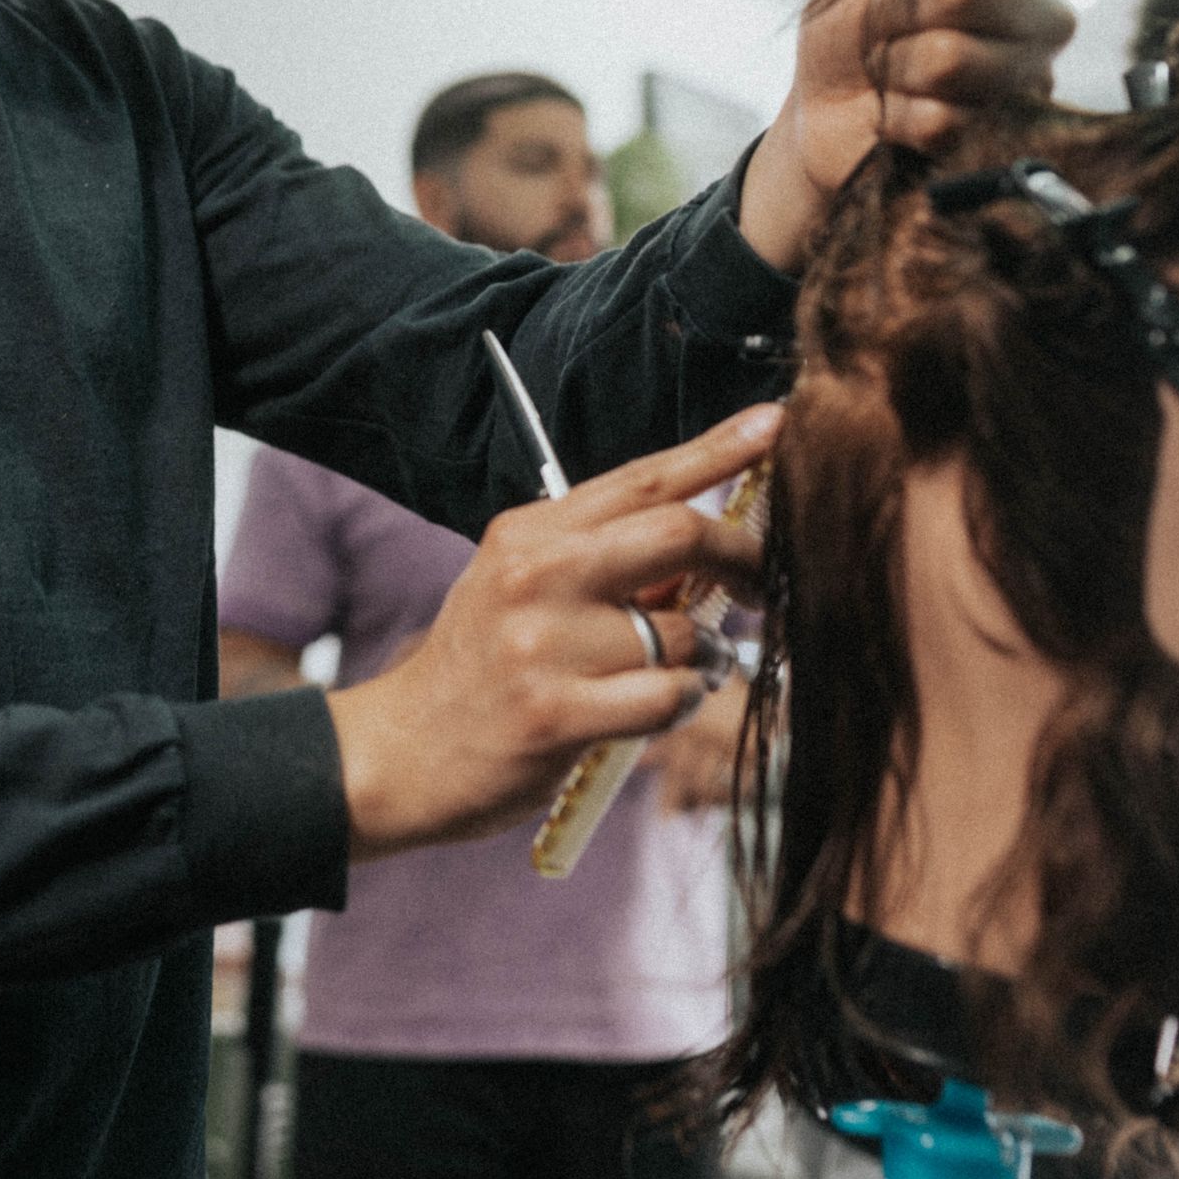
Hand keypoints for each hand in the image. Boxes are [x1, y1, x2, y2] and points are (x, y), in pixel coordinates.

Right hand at [326, 406, 779, 862]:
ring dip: (703, 660)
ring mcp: (541, 643)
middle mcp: (534, 574)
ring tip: (670, 677)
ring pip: (684, 633)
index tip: (776, 424)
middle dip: (745, 558)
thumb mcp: (523, 590)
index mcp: (529, 532)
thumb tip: (709, 543)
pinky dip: (679, 705)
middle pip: (680, 532)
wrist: (402, 754)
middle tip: (763, 588)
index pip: (644, 477)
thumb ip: (604, 560)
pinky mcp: (554, 713)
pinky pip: (667, 697)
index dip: (719, 450)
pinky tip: (650, 711)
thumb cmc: (480, 670)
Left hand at [739, 0, 1078, 271]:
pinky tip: (896, 110)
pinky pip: (937, 119)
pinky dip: (895, 111)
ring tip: (891, 65)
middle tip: (885, 19)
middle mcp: (1041, 14)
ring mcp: (1025, 80)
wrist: (820, 109)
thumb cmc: (855, 21)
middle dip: (901, 3)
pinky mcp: (992, 139)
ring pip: (950, 58)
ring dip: (893, 60)